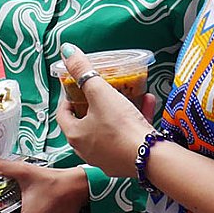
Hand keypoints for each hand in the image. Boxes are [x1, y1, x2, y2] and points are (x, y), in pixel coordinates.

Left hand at [54, 48, 156, 178]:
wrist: (150, 158)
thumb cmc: (120, 126)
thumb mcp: (100, 93)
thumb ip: (83, 71)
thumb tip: (67, 50)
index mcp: (75, 135)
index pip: (63, 114)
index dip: (68, 98)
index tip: (76, 87)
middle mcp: (87, 150)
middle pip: (85, 122)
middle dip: (94, 104)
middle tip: (101, 90)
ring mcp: (107, 158)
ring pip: (108, 129)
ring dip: (118, 109)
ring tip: (129, 93)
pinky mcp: (126, 162)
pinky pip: (127, 136)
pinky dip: (135, 120)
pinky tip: (148, 102)